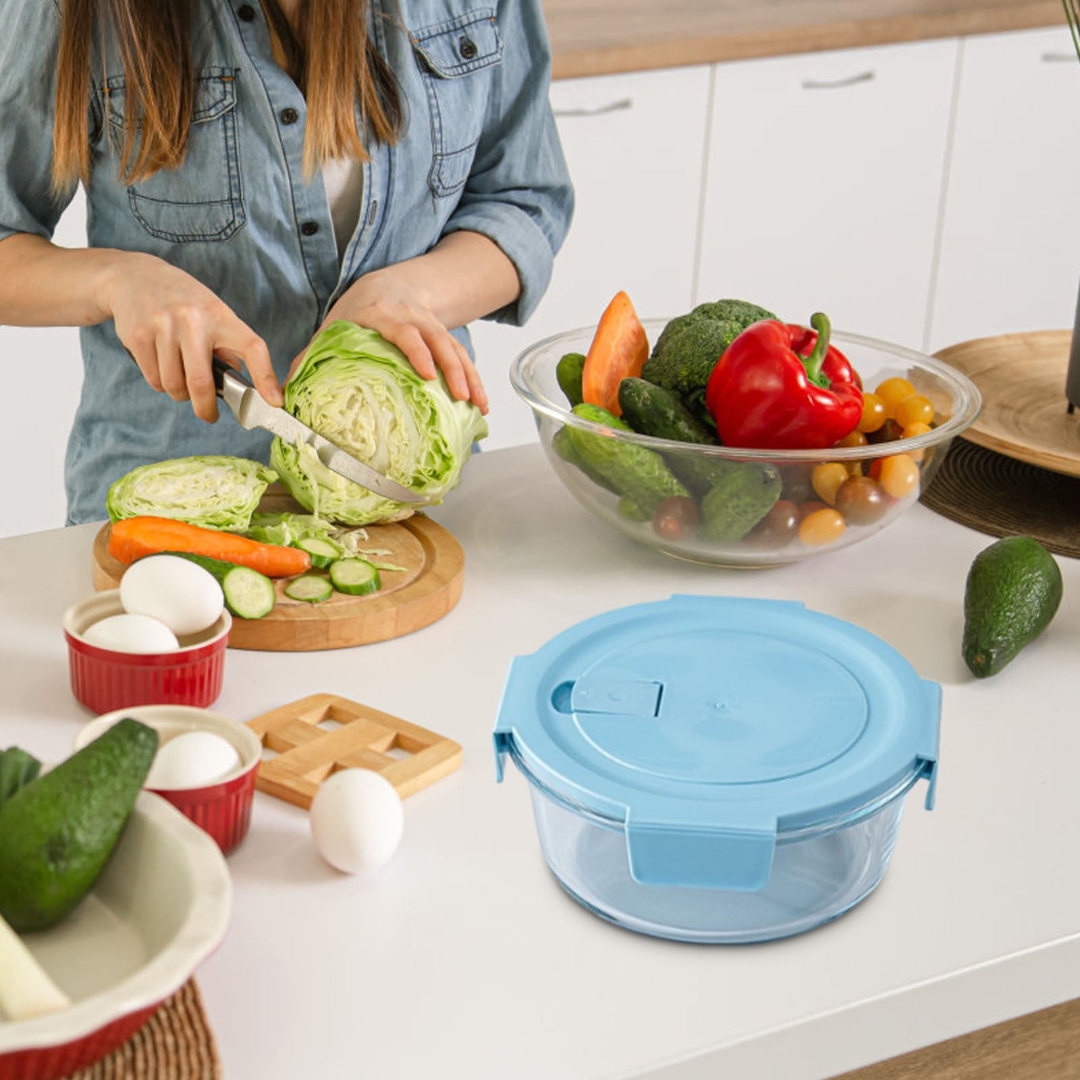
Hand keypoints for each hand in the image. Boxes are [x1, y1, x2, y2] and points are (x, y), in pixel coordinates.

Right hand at [103, 252, 281, 420]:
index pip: (252, 347)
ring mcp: (163, 327)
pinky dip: (160, 383)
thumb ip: (227, 347)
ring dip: (180, 393)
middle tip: (209, 415)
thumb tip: (239, 385)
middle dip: (206, 409)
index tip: (274, 402)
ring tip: (181, 380)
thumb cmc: (183, 302)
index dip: (265, 377)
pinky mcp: (138, 336)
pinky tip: (162, 367)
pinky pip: (154, 380)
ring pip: (174, 386)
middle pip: (201, 383)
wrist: (135, 276)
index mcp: (220, 315)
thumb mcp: (213, 314)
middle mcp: (193, 320)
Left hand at [302, 270, 488, 413]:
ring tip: (477, 406)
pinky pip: (464, 358)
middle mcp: (413, 317)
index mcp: (383, 314)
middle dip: (451, 369)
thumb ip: (310, 358)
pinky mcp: (446, 337)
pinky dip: (476, 380)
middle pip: (438, 341)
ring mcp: (433, 326)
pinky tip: (482, 404)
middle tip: (458, 396)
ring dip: (469, 378)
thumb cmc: (356, 313)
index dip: (417, 353)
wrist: (387, 286)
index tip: (425, 375)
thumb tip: (285, 394)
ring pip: (456, 350)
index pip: (404, 332)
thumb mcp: (331, 329)